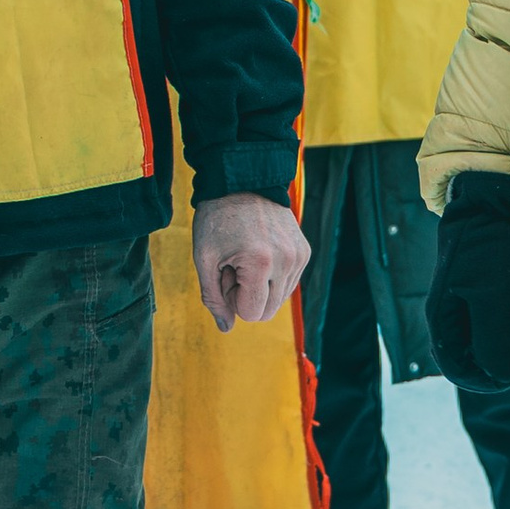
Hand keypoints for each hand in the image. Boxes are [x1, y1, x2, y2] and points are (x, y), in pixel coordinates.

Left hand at [192, 192, 308, 333]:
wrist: (242, 179)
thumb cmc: (217, 218)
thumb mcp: (204, 259)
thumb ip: (213, 298)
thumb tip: (226, 328)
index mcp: (260, 263)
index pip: (251, 314)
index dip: (232, 298)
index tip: (225, 272)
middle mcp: (287, 261)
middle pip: (267, 311)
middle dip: (247, 295)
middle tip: (234, 265)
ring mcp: (299, 255)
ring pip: (280, 299)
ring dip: (260, 286)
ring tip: (246, 257)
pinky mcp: (305, 251)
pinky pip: (289, 283)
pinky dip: (272, 275)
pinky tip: (259, 251)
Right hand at [426, 173, 509, 390]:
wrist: (495, 202)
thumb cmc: (491, 245)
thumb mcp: (494, 296)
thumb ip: (494, 343)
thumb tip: (503, 377)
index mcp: (443, 321)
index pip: (461, 372)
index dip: (494, 379)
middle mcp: (449, 319)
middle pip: (474, 366)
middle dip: (508, 370)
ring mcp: (466, 309)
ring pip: (488, 352)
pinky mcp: (483, 299)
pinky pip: (496, 336)